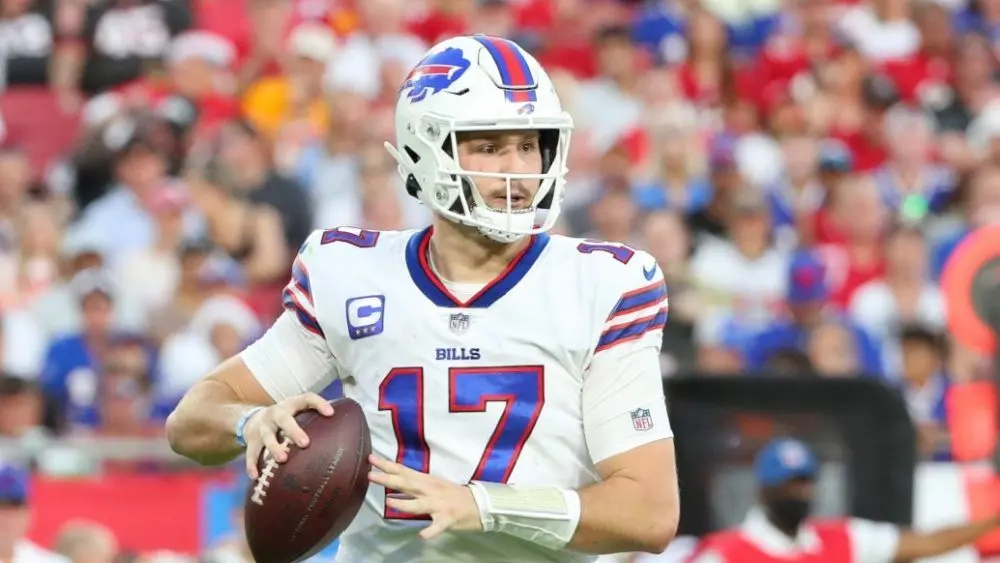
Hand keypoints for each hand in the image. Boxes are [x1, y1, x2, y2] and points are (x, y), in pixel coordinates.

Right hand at [243, 393, 333, 478]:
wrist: (252, 419)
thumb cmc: (285, 418)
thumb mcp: (297, 412)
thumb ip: (315, 418)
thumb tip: (344, 431)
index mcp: (291, 405)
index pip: (306, 398)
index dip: (318, 403)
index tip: (331, 413)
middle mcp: (275, 413)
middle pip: (284, 419)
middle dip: (293, 430)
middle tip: (305, 444)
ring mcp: (262, 426)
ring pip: (267, 436)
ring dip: (274, 447)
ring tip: (282, 459)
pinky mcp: (251, 440)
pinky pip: (251, 452)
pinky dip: (252, 464)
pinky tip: (255, 475)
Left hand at [368, 455, 482, 538]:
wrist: (479, 503)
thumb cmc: (453, 494)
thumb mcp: (433, 485)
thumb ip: (414, 486)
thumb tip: (393, 486)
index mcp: (427, 481)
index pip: (404, 471)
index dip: (387, 465)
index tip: (372, 459)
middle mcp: (431, 491)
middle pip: (407, 484)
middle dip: (388, 479)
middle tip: (371, 475)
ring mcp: (439, 505)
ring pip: (418, 505)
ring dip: (403, 503)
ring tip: (389, 501)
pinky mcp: (447, 519)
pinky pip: (436, 527)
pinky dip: (429, 531)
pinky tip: (422, 535)